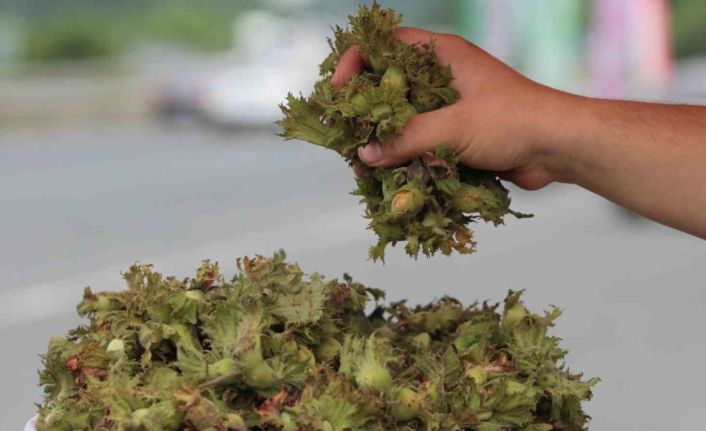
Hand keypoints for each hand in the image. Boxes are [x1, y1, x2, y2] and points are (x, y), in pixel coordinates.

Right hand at [333, 27, 563, 189]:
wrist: (559, 148)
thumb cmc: (514, 121)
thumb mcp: (456, 126)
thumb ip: (408, 139)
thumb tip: (366, 153)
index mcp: (441, 56)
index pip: (385, 46)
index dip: (356, 63)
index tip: (338, 93)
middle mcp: (440, 78)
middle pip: (387, 87)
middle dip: (364, 113)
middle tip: (346, 137)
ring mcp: (447, 108)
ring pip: (401, 120)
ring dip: (381, 141)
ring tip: (363, 166)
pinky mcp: (453, 136)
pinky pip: (418, 144)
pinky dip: (402, 158)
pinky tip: (387, 176)